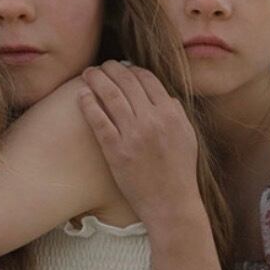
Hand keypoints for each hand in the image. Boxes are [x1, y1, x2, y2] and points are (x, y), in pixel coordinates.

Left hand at [78, 61, 201, 223]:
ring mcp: (133, 135)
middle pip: (127, 82)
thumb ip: (177, 114)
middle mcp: (152, 120)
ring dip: (96, 80)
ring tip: (87, 73)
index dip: (132, 69)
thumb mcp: (187, 138)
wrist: (171, 203)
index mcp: (170, 114)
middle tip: (100, 66)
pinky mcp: (116, 151)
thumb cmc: (180, 172)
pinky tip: (81, 95)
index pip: (147, 79)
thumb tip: (165, 97)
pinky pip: (99, 120)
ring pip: (110, 96)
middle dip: (111, 69)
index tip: (122, 68)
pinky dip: (88, 104)